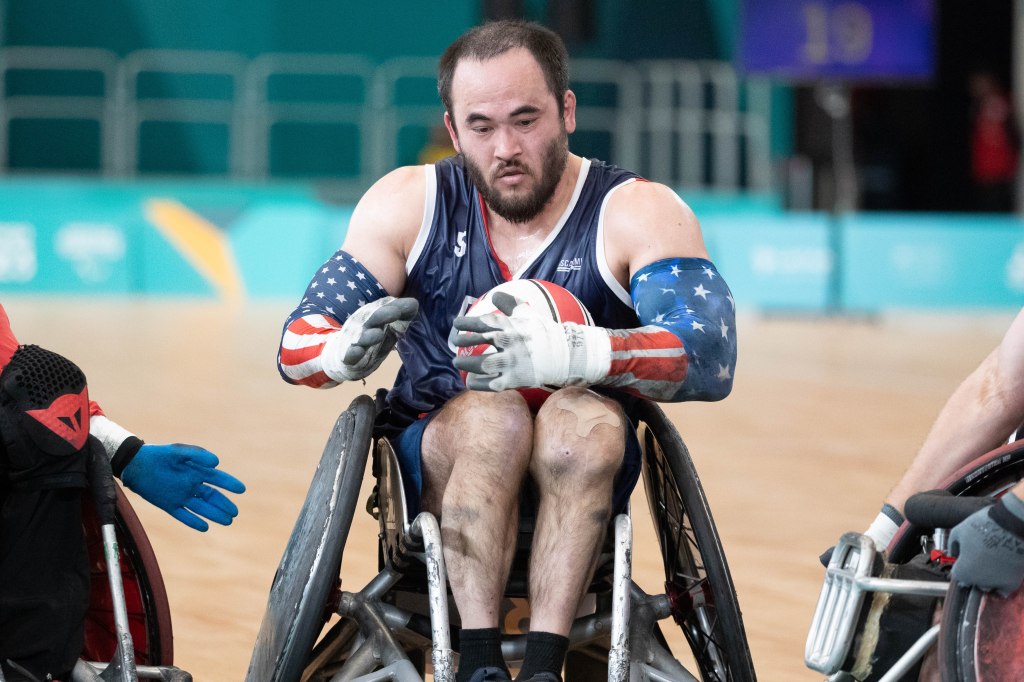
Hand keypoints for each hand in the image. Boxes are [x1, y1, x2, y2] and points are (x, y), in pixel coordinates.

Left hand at [120, 444, 245, 531]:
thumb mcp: (179, 451)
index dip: (229, 484)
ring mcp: (181, 496)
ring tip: (228, 521)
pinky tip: (205, 527)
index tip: (241, 489)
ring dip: (215, 514)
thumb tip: (217, 463)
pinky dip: (194, 521)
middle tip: (235, 512)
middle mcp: (191, 485)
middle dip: (224, 504)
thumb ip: (198, 455)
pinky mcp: (169, 505)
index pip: (217, 479)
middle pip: (212, 497)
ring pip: (202, 507)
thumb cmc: (159, 455)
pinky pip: (184, 515)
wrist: (135, 464)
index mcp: (196, 471)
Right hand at [323, 297, 417, 381]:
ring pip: (360, 336)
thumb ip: (402, 316)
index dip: (397, 305)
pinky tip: (358, 351)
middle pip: (372, 318)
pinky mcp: (347, 355)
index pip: (384, 307)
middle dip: (383, 314)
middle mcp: (362, 324)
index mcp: (373, 314)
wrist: (345, 355)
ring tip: (378, 334)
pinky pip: (349, 354)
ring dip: (368, 335)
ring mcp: (354, 339)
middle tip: (396, 312)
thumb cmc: (373, 337)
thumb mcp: (390, 327)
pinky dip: (353, 353)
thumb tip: (414, 303)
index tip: (411, 305)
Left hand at [452, 292, 605, 391]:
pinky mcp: (516, 379)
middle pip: (481, 342)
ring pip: (483, 365)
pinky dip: (479, 384)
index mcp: (512, 327)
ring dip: (468, 365)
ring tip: (458, 364)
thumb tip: (495, 295)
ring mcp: (513, 363)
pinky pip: (492, 384)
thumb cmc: (544, 332)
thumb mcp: (528, 314)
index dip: (467, 323)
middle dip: (465, 342)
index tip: (456, 324)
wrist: (565, 355)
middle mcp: (510, 344)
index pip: (484, 322)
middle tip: (455, 343)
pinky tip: (471, 382)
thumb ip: (510, 305)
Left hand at [949, 494, 1023, 594]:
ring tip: (990, 562)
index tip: (963, 559)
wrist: (1012, 527)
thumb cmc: (984, 528)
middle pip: (972, 581)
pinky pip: (1003, 591)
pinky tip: (1001, 574)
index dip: (959, 566)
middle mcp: (978, 581)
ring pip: (987, 586)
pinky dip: (1001, 585)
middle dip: (972, 572)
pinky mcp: (1012, 583)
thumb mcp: (959, 531)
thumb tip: (953, 553)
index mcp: (963, 571)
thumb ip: (952, 545)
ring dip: (986, 578)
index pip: (957, 576)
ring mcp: (996, 584)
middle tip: (978, 558)